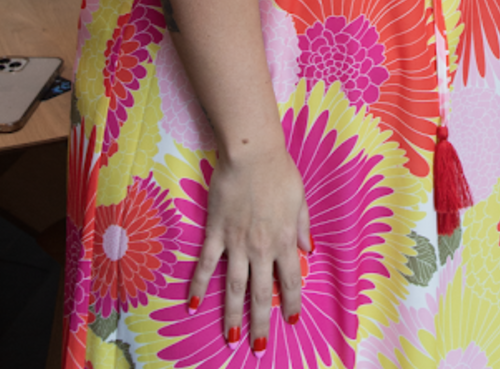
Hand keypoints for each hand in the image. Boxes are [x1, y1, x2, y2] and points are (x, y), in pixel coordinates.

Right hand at [188, 140, 310, 349]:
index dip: (292, 302)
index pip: (290, 280)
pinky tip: (192, 305)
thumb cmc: (280, 171)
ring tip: (231, 338)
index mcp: (283, 240)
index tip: (292, 320)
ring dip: (232, 315)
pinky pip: (206, 265)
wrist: (252, 154)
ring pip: (234, 288)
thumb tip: (307, 249)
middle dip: (260, 322)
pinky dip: (199, 286)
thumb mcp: (300, 199)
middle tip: (257, 347)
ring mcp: (236, 243)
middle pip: (261, 294)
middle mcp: (260, 248)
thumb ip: (301, 226)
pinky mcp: (216, 233)